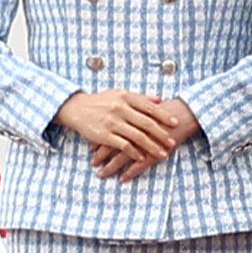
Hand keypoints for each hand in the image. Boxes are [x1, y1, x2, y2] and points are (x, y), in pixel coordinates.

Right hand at [56, 91, 179, 162]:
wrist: (76, 108)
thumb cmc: (101, 101)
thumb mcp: (119, 94)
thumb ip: (140, 97)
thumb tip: (160, 100)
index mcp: (125, 97)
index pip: (149, 107)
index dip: (164, 116)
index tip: (175, 123)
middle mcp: (120, 108)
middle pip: (146, 123)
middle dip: (161, 134)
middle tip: (172, 142)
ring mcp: (112, 122)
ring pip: (137, 136)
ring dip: (152, 147)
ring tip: (162, 154)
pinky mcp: (104, 135)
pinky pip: (123, 145)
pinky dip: (135, 152)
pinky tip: (143, 158)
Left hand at [90, 99, 201, 181]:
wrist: (184, 115)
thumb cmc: (165, 111)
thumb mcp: (145, 108)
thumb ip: (131, 113)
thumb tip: (117, 120)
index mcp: (131, 118)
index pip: (110, 131)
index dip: (99, 141)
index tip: (90, 148)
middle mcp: (135, 131)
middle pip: (113, 145)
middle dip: (101, 156)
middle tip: (92, 163)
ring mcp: (145, 143)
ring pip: (123, 157)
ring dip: (111, 167)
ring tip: (102, 174)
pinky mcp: (156, 152)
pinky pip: (141, 165)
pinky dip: (131, 172)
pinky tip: (122, 179)